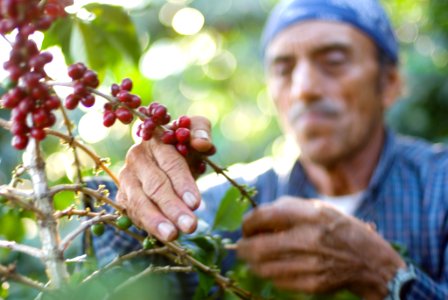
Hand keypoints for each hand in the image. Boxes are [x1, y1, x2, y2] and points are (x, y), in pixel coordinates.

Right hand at [117, 116, 212, 241]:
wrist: (163, 154)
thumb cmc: (183, 143)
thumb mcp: (195, 130)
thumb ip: (201, 131)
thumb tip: (202, 144)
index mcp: (155, 139)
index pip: (170, 163)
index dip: (183, 183)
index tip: (196, 203)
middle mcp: (137, 158)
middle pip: (156, 186)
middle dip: (173, 207)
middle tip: (190, 226)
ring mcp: (126, 178)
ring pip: (140, 202)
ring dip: (156, 221)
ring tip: (173, 236)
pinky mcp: (122, 196)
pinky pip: (133, 213)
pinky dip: (146, 225)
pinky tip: (161, 236)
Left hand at [237, 197, 405, 298]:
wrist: (370, 261)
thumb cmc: (339, 229)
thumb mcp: (317, 208)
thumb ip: (286, 209)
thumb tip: (254, 219)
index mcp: (309, 214)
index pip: (263, 216)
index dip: (247, 223)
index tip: (246, 227)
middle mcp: (309, 238)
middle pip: (256, 247)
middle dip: (243, 247)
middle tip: (242, 245)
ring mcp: (310, 264)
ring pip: (262, 267)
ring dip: (252, 262)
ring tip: (255, 257)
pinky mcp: (312, 284)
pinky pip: (277, 281)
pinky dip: (270, 274)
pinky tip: (275, 267)